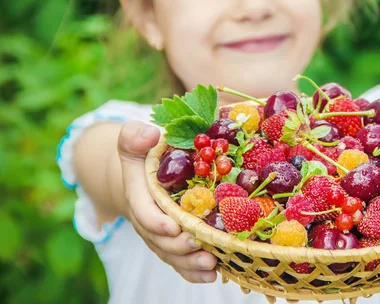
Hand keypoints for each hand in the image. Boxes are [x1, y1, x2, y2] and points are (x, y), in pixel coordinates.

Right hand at [117, 121, 217, 282]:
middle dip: (179, 247)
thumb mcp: (134, 138)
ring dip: (190, 263)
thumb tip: (149, 135)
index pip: (142, 211)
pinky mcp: (174, 241)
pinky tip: (212, 275)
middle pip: (160, 239)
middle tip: (200, 247)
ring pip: (172, 254)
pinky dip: (194, 271)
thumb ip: (134, 135)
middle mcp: (148, 218)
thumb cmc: (145, 153)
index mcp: (138, 193)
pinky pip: (181, 260)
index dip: (156, 221)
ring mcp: (161, 233)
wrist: (144, 172)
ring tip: (211, 264)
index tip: (173, 226)